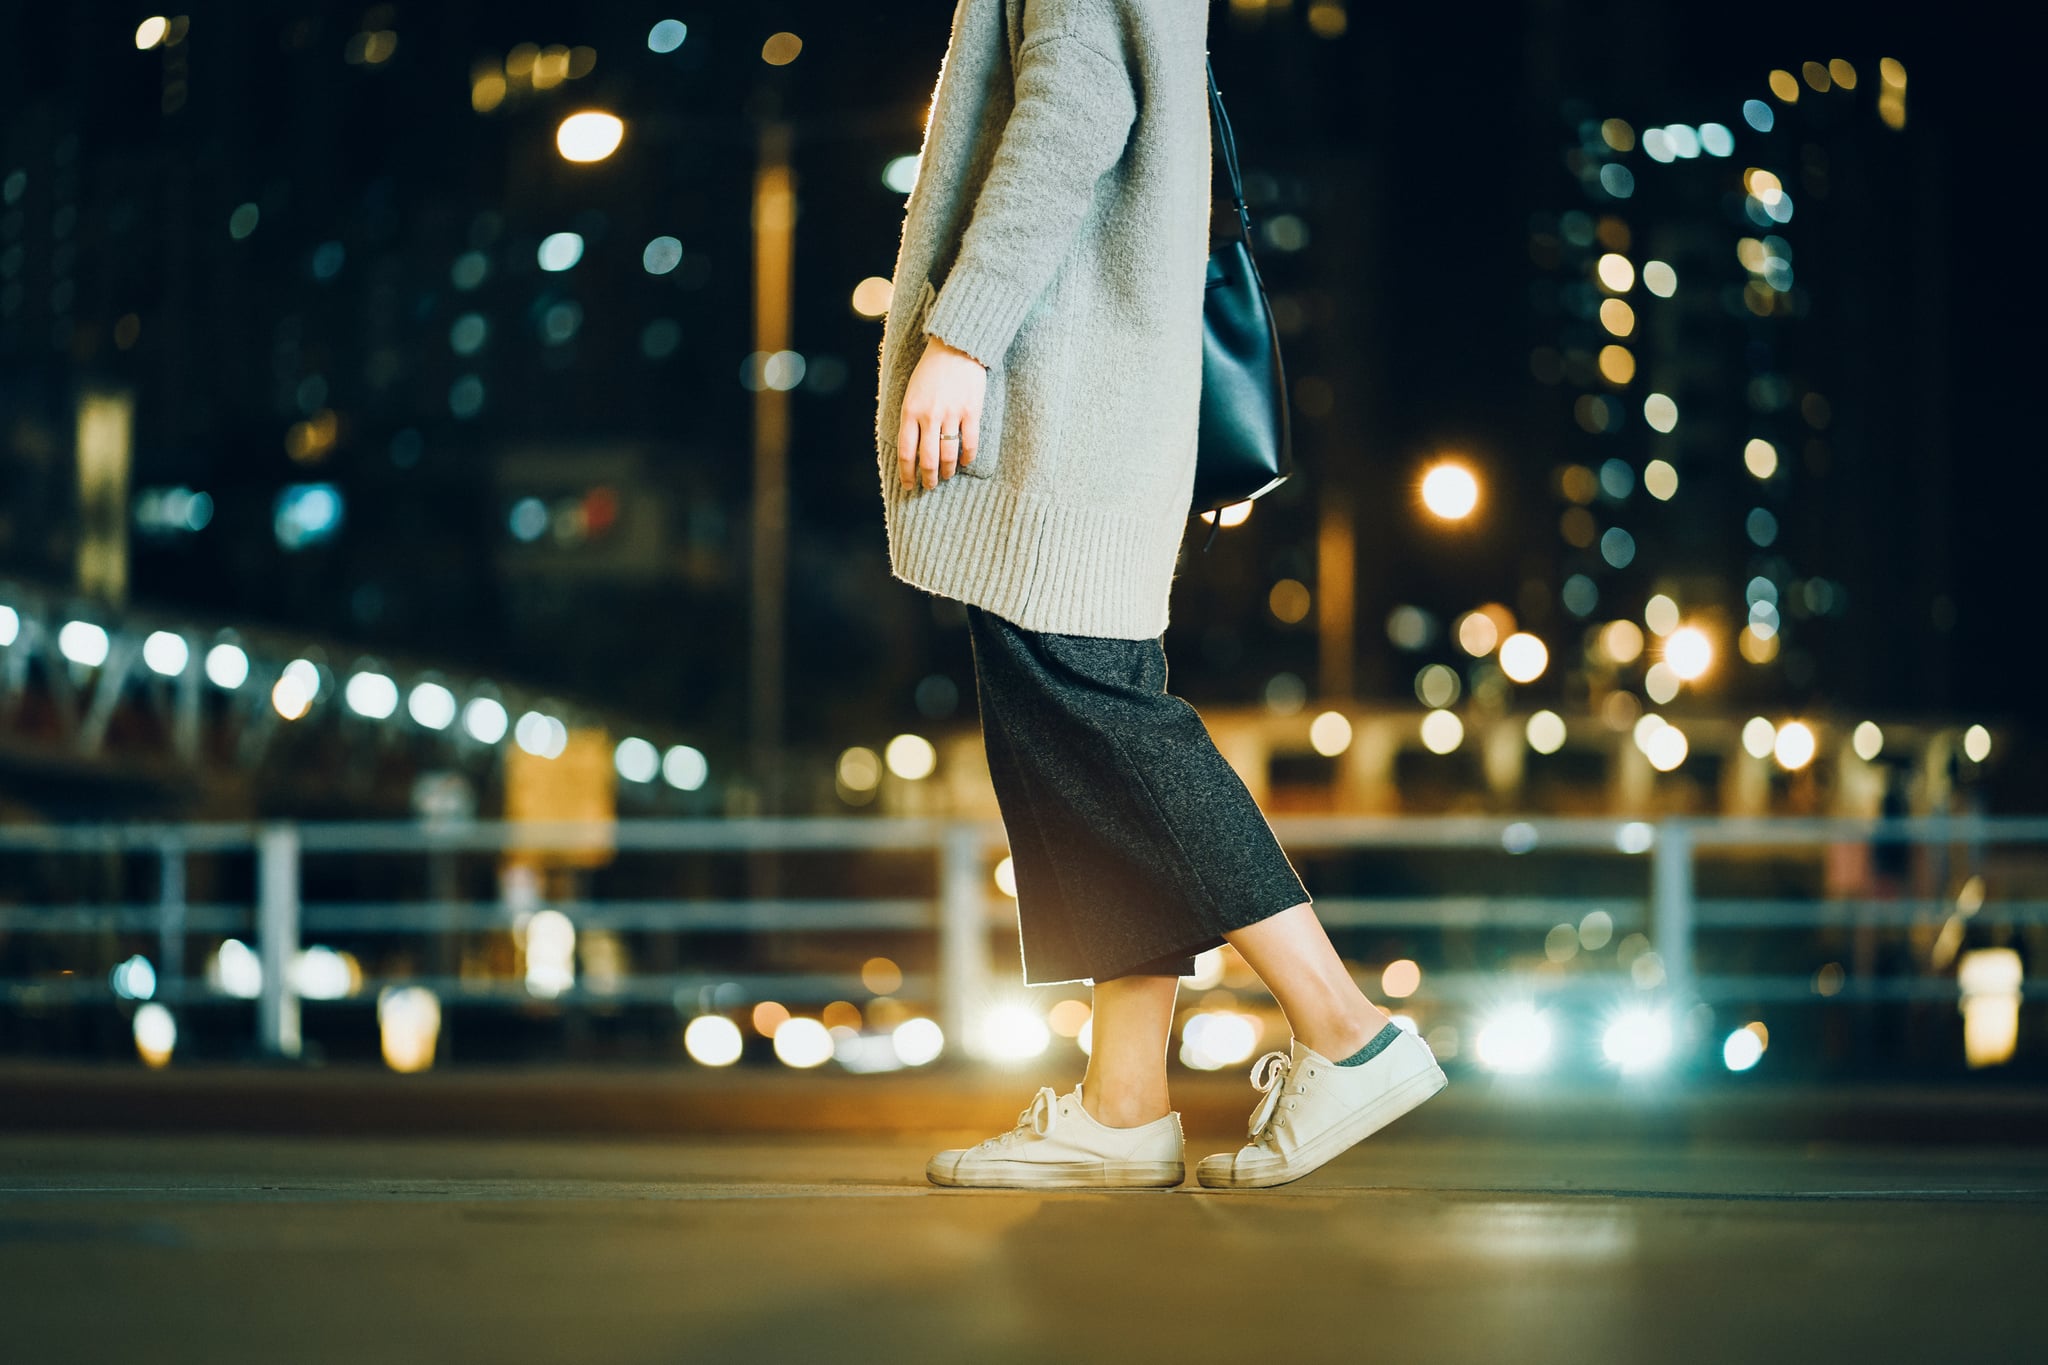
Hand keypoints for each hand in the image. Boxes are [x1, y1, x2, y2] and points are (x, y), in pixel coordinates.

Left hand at [897, 336, 986, 489]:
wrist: (955, 347)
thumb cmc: (931, 370)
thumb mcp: (911, 393)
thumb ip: (911, 419)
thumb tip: (913, 448)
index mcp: (910, 411)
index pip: (906, 452)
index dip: (907, 474)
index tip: (909, 486)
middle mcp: (929, 416)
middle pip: (928, 459)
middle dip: (928, 478)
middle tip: (930, 486)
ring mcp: (951, 414)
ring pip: (948, 454)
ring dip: (947, 470)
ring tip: (946, 475)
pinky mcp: (971, 411)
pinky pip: (970, 443)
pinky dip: (967, 457)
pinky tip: (964, 462)